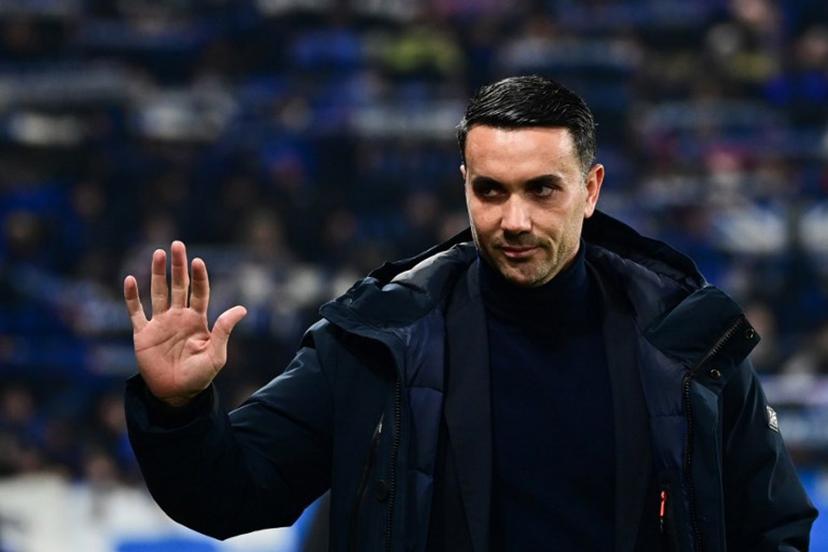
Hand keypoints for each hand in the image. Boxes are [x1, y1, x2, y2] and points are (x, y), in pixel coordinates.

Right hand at [123, 241, 246, 406]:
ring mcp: (160, 324)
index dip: (198, 277)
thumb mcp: (216, 354)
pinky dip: (132, 297)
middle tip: (177, 245)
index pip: (199, 292)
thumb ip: (224, 330)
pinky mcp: (143, 334)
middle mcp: (179, 317)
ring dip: (156, 273)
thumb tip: (242, 309)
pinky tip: (130, 280)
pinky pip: (136, 312)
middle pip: (179, 286)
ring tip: (158, 253)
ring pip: (158, 293)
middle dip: (178, 266)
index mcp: (198, 320)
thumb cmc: (200, 376)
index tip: (198, 261)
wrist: (176, 394)